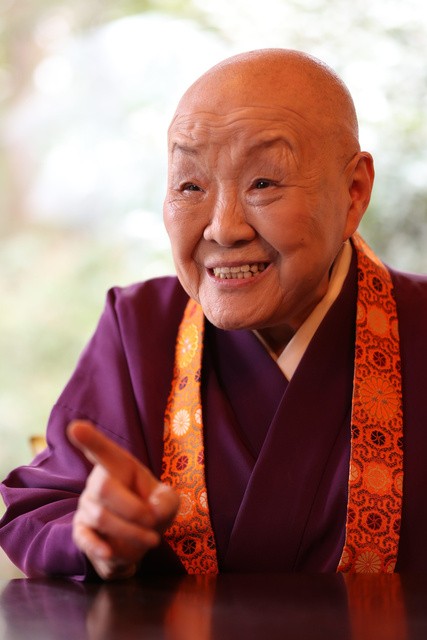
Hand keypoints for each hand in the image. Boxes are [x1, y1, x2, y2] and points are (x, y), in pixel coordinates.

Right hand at [67, 420, 178, 579]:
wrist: (141, 540)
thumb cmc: (152, 509)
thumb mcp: (168, 501)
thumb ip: (167, 501)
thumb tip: (152, 512)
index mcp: (118, 466)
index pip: (102, 450)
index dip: (89, 439)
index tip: (75, 427)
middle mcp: (97, 482)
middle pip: (104, 488)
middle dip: (134, 509)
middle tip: (153, 521)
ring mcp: (87, 507)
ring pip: (102, 518)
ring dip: (132, 533)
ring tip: (151, 540)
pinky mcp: (82, 532)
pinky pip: (85, 538)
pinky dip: (98, 547)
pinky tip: (110, 553)